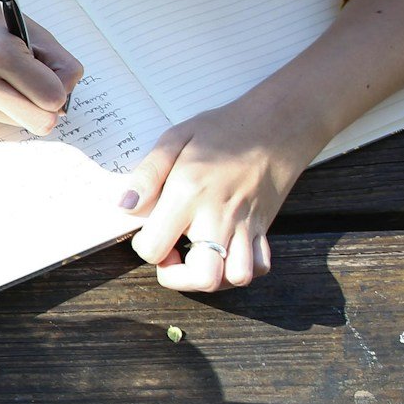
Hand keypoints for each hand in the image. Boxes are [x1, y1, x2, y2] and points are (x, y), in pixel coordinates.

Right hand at [0, 0, 86, 136]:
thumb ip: (58, 63)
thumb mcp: (29, 27)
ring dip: (20, 102)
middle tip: (39, 84)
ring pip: (18, 121)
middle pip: (39, 123)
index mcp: (0, 54)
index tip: (53, 74)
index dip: (60, 88)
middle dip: (46, 107)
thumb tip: (63, 102)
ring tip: (3, 72)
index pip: (52, 98)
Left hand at [121, 94, 317, 291]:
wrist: (277, 124)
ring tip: (198, 257)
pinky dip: (242, 270)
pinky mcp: (263, 228)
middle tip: (173, 255)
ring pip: (236, 277)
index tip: (149, 232)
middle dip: (179, 278)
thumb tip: (126, 205)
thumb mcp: (175, 138)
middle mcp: (219, 215)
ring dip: (212, 278)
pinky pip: (259, 266)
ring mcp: (246, 225)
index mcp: (189, 194)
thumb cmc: (223, 129)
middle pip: (203, 277)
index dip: (145, 248)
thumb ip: (147, 174)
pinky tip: (225, 253)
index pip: (155, 248)